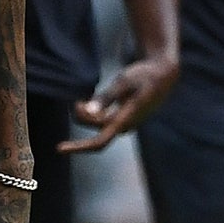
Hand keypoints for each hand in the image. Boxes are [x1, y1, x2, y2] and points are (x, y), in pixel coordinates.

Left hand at [59, 55, 178, 153]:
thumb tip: (87, 111)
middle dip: (81, 117)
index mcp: (126, 120)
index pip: (99, 141)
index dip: (79, 147)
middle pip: (95, 129)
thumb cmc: (145, 75)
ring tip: (79, 99)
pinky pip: (104, 120)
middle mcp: (126, 126)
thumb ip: (106, 97)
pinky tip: (88, 100)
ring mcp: (126, 123)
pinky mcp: (125, 118)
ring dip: (87, 115)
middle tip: (74, 99)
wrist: (164, 74)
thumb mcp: (124, 82)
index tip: (59, 148)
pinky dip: (94, 112)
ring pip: (99, 124)